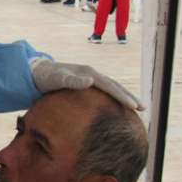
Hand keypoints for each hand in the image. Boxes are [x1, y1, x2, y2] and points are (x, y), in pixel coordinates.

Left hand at [30, 57, 145, 110]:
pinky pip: (104, 92)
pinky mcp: (86, 85)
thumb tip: (90, 81)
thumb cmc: (47, 77)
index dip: (122, 96)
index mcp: (89, 73)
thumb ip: (72, 80)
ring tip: (136, 108)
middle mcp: (92, 75)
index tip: (133, 106)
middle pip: (115, 86)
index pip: (110, 86)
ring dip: (124, 97)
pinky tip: (116, 109)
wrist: (37, 72)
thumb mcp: (57, 78)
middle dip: (129, 96)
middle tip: (143, 108)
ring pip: (112, 88)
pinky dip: (113, 98)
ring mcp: (89, 79)